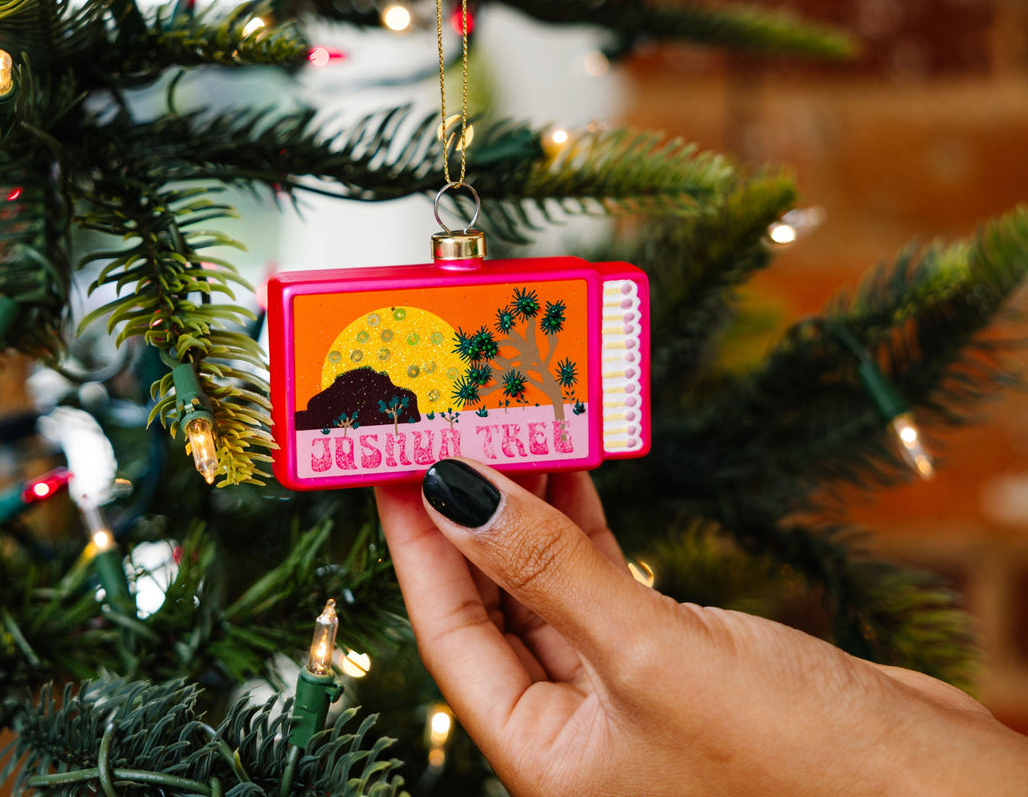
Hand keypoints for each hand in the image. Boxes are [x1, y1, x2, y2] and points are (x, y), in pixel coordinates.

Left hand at [376, 458, 1027, 796]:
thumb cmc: (798, 768)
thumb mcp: (652, 658)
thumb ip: (550, 571)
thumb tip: (456, 491)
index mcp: (549, 759)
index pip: (450, 634)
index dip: (416, 546)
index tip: (393, 465)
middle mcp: (579, 733)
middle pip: (495, 604)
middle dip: (470, 516)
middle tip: (448, 429)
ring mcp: (629, 696)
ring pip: (551, 586)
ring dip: (528, 509)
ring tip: (509, 428)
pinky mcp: (680, 663)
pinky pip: (605, 582)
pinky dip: (585, 525)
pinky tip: (574, 471)